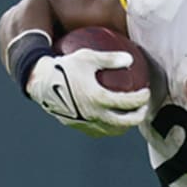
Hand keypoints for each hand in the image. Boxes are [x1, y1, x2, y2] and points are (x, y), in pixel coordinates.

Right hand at [25, 49, 149, 131]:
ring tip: (130, 116)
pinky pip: (99, 130)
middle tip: (144, 108)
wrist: (40, 83)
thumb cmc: (65, 65)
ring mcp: (86, 123)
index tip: (146, 92)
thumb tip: (130, 59)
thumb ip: (110, 58)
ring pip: (113, 130)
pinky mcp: (79, 126)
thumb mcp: (88, 56)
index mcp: (98, 98)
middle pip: (125, 121)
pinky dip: (109, 127)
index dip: (141, 98)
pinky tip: (112, 119)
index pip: (128, 102)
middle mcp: (94, 114)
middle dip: (139, 116)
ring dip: (125, 125)